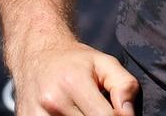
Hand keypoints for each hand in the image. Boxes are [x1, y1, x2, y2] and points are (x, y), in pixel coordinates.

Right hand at [11, 41, 138, 115]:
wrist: (36, 56)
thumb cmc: (74, 61)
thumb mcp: (105, 63)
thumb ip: (125, 86)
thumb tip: (129, 115)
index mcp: (73, 82)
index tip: (119, 113)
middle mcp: (52, 102)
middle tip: (99, 108)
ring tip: (84, 110)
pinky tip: (70, 114)